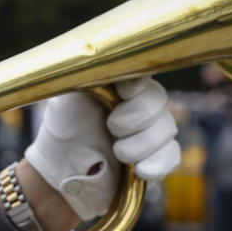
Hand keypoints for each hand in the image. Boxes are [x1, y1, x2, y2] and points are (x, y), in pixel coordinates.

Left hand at [25, 76, 179, 219]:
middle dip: (137, 116)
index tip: (125, 92)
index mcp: (121, 84)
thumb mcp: (66, 97)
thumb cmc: (63, 127)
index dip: (138, 83)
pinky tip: (140, 170)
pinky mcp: (154, 160)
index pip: (143, 71)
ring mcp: (150, 132)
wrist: (60, 169)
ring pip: (167, 128)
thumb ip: (83, 75)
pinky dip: (157, 164)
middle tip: (113, 127)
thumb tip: (96, 60)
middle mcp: (140, 104)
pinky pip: (171, 156)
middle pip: (158, 100)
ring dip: (142, 144)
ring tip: (118, 153)